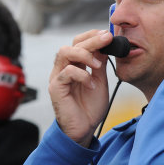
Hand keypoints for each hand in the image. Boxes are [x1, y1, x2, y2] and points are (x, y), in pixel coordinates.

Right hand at [48, 29, 111, 146]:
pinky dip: (82, 75)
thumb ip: (100, 63)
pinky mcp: (56, 87)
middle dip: (91, 40)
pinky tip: (91, 85)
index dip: (92, 36)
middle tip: (107, 39)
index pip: (78, 42)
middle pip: (72, 44)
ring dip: (84, 55)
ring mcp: (58, 77)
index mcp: (74, 64)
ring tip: (98, 66)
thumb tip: (106, 45)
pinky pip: (66, 72)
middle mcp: (63, 68)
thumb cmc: (90, 107)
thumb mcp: (100, 80)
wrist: (84, 129)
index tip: (108, 35)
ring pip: (64, 52)